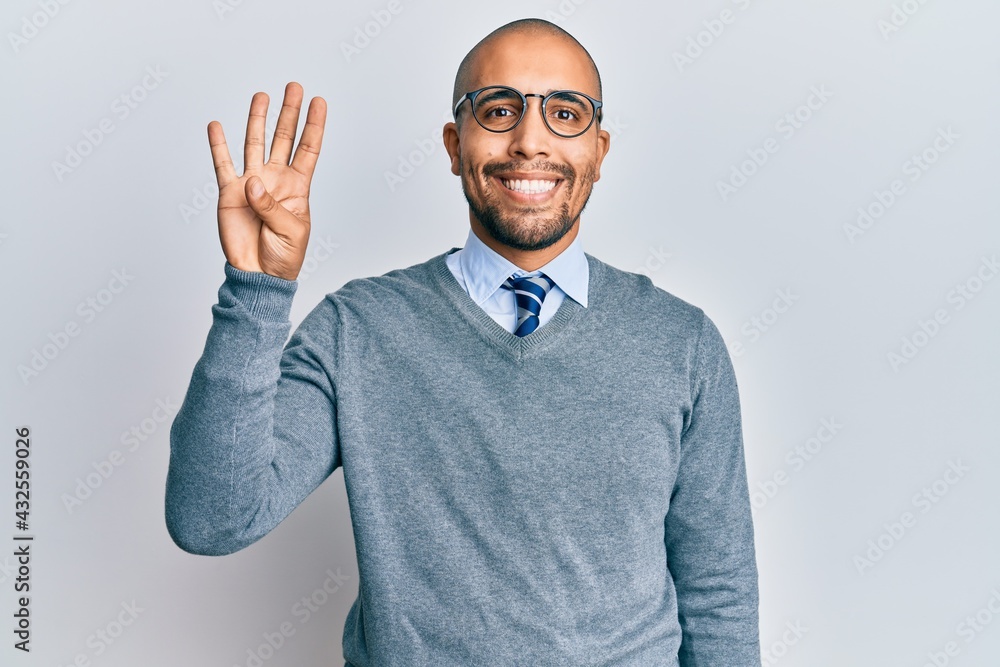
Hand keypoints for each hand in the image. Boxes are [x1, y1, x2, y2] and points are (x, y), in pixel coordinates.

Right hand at [208, 82, 326, 280]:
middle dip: (289, 112)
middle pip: (283, 138)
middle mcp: (275, 179)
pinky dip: (218, 145)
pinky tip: (217, 125)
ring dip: (257, 119)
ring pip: (254, 144)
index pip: (308, 149)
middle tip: (294, 86)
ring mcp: (252, 183)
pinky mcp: (230, 193)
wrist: (259, 274)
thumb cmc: (283, 256)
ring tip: (262, 96)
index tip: (319, 101)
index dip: (314, 125)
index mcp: (297, 187)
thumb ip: (272, 207)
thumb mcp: (290, 231)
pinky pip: (223, 164)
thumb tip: (252, 183)